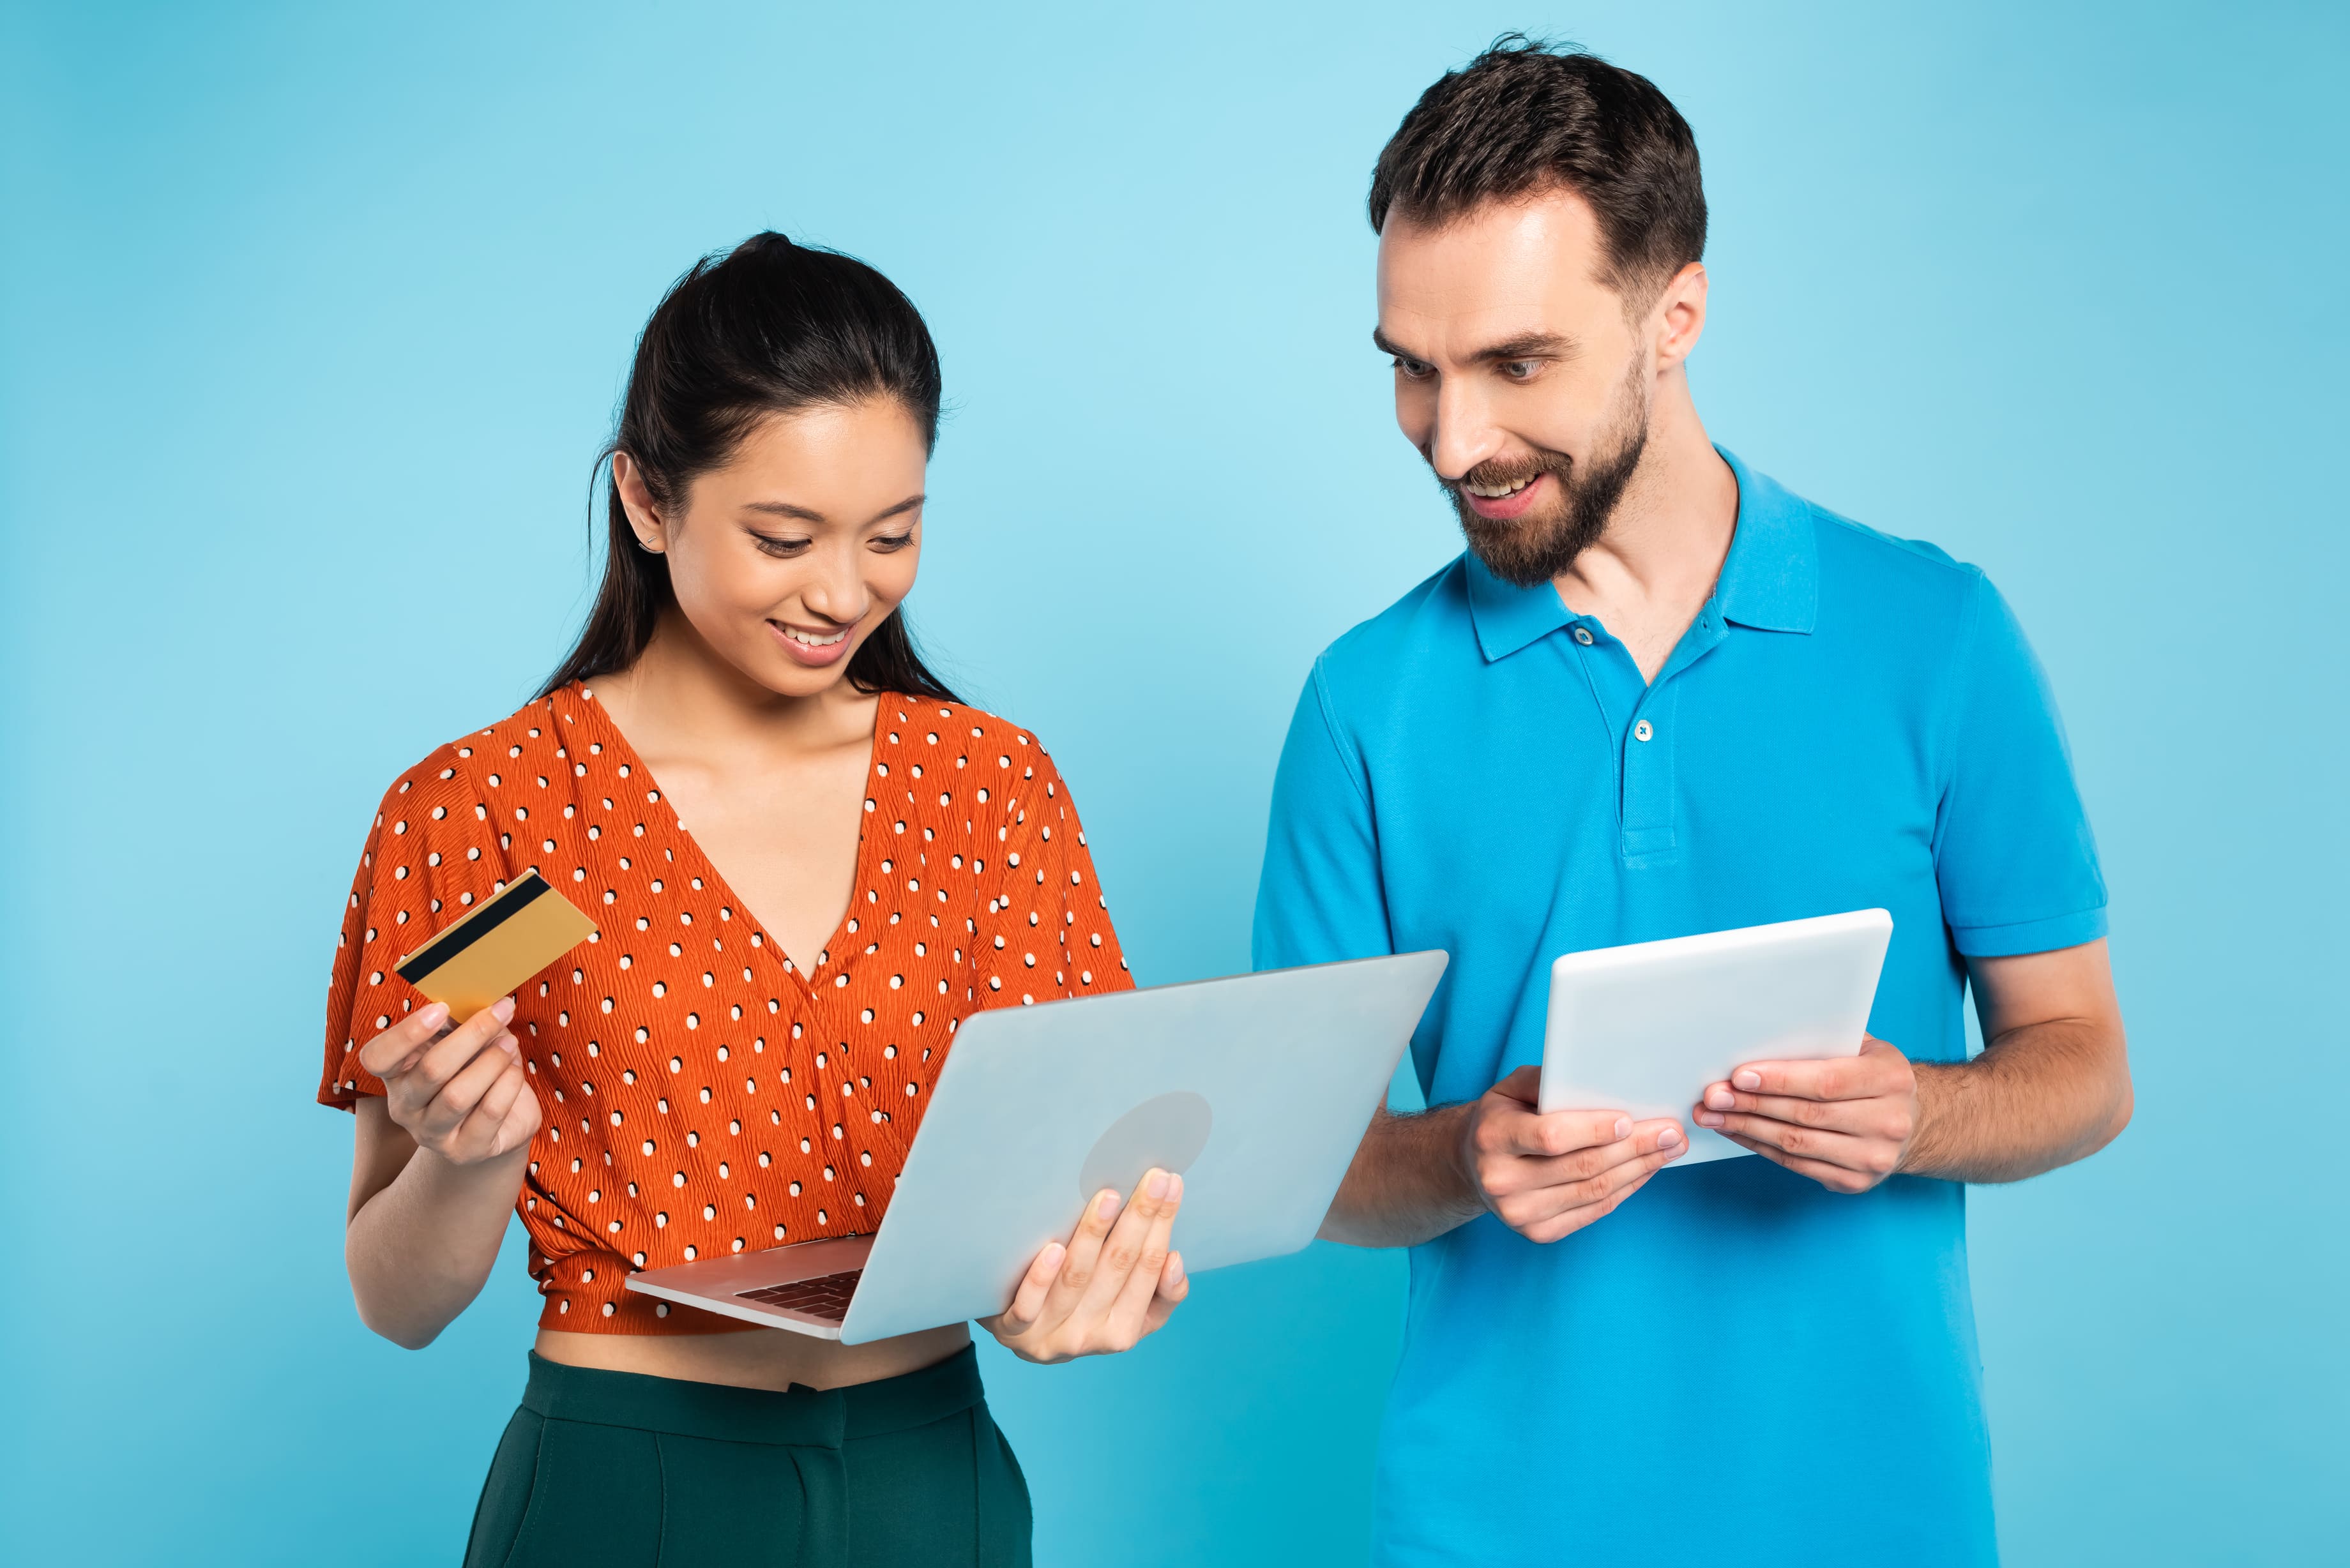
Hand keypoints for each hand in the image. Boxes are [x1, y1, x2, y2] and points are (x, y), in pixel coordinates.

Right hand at [355, 997, 540, 1166]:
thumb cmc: (474, 1072)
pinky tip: (516, 1071)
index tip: (442, 1008)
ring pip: (459, 1095)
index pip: (377, 1057)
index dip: (406, 1034)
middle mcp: (405, 1107)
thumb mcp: (462, 1045)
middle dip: (472, 1035)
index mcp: (395, 1075)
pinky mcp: (464, 1151)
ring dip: (492, 1061)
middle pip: (431, 1070)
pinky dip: (508, 1085)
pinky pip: (488, 1113)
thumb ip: (460, 1025)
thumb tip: (483, 1000)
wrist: (497, 1126)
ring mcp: (431, 1134)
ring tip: (511, 1043)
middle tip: (501, 1012)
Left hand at [982, 1168, 1188, 1363]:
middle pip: (1118, 1267)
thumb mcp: (1128, 1314)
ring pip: (1076, 1279)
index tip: (1170, 1184)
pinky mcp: (1014, 1330)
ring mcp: (1050, 1333)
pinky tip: (1053, 1248)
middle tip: (1153, 1177)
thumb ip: (1162, 1294)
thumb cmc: (1084, 1311)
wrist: (1021, 1338)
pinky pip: (1028, 1307)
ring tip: (1108, 1197)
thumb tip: (1174, 1260)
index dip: (1162, 1226)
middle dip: (1139, 1218)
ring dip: (1093, 1236)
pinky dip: (1042, 1278)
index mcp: (1124, 1330)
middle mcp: (1090, 1336)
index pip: (1148, 1269)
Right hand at [1458, 1066, 1685, 1243]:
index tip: (1629, 1120)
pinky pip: (1593, 1211)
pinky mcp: (1538, 1232)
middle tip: (1671, 1133)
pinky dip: (1625, 1190)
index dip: (1594, 1130)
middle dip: (1634, 1148)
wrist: (1474, 1165)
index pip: (1552, 1137)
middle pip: (1582, 1166)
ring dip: (1639, 1170)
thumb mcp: (1511, 1088)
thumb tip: (1598, 1080)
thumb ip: (1546, 1081)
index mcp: (1493, 1137)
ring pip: (1594, 1191)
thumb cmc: (1502, 1117)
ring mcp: (1520, 1212)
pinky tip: (1644, 1171)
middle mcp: (1502, 1180)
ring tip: (1668, 1150)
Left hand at [1694, 1034, 1917, 1192]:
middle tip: (1714, 1096)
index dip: (1780, 1079)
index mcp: (1891, 1079)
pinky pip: (1796, 1165)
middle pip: (1806, 1114)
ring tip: (1713, 1116)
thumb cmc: (1872, 1075)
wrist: (1910, 1122)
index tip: (1740, 1075)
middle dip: (1752, 1104)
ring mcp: (1873, 1157)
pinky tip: (1736, 1133)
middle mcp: (1888, 1121)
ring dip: (1747, 1129)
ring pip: (1797, 1143)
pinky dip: (1760, 1148)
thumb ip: (1823, 1042)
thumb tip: (1760, 1037)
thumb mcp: (1862, 1048)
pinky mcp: (1855, 1182)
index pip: (1827, 1081)